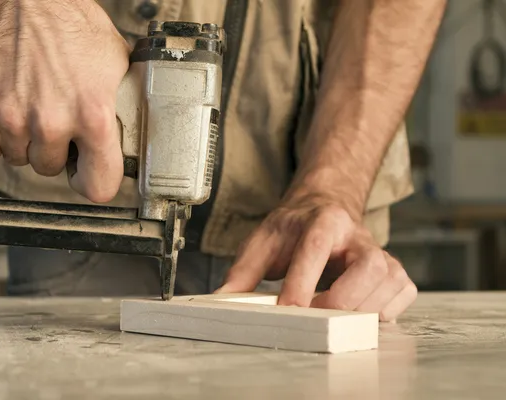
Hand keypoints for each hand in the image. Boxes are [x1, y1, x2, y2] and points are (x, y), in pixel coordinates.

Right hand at [0, 0, 129, 201]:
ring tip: (28, 107)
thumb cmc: (70, 24)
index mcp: (93, 115)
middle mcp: (51, 121)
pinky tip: (3, 114)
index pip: (98, 186)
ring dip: (22, 142)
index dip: (93, 181)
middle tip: (53, 119)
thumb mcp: (116, 65)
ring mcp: (9, 117)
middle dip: (53, 150)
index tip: (86, 173)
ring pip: (18, 159)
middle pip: (50, 170)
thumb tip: (130, 134)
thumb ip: (120, 107)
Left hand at [217, 196, 416, 321]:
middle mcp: (355, 234)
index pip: (315, 248)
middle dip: (343, 298)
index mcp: (322, 220)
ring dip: (364, 307)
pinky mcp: (393, 267)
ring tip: (336, 316)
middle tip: (317, 313)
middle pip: (367, 265)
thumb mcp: (263, 240)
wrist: (325, 207)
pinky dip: (388, 308)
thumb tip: (222, 299)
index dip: (303, 282)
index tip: (287, 309)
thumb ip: (243, 271)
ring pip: (389, 279)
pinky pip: (403, 291)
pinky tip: (363, 311)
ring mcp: (378, 251)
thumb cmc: (294, 227)